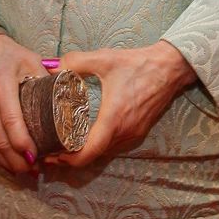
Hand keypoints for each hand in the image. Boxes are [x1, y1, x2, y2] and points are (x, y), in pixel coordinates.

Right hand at [0, 34, 46, 175]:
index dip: (23, 143)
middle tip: (36, 169)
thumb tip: (69, 97)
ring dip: (7, 163)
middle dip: (18, 161)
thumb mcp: (30, 60)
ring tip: (26, 170)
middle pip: (0, 141)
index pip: (11, 121)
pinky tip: (9, 163)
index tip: (36, 156)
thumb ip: (47, 79)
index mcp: (2, 88)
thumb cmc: (8, 54)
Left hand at [44, 41, 195, 168]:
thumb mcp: (103, 59)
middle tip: (51, 149)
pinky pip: (115, 145)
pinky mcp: (139, 131)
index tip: (52, 157)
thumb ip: (73, 62)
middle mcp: (125, 132)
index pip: (90, 152)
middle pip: (95, 155)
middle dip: (72, 157)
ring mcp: (134, 134)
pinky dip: (99, 145)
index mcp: (114, 119)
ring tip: (65, 143)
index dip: (70, 159)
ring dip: (87, 152)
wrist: (169, 67)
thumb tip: (49, 66)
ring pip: (105, 151)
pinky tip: (88, 134)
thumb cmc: (137, 64)